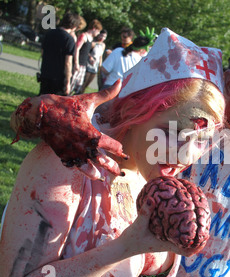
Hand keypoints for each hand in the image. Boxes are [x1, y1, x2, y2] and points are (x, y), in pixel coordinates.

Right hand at [12, 81, 127, 178]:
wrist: (41, 113)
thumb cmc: (67, 106)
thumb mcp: (88, 100)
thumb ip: (107, 94)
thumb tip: (120, 81)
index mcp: (92, 133)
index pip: (112, 145)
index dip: (119, 149)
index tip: (123, 152)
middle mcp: (83, 146)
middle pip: (102, 161)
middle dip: (112, 167)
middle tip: (120, 172)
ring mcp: (72, 152)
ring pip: (87, 168)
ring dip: (95, 173)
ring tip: (102, 177)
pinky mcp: (62, 155)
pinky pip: (72, 165)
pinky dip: (79, 169)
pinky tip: (85, 171)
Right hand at [118, 197, 203, 257]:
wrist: (122, 246)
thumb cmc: (131, 239)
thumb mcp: (138, 224)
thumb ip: (145, 212)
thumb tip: (152, 199)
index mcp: (166, 245)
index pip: (187, 251)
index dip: (197, 246)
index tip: (205, 236)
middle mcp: (168, 243)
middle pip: (188, 244)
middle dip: (197, 236)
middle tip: (204, 222)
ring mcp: (164, 240)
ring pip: (181, 237)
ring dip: (189, 230)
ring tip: (196, 216)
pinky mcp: (160, 235)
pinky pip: (173, 231)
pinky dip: (178, 225)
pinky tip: (178, 212)